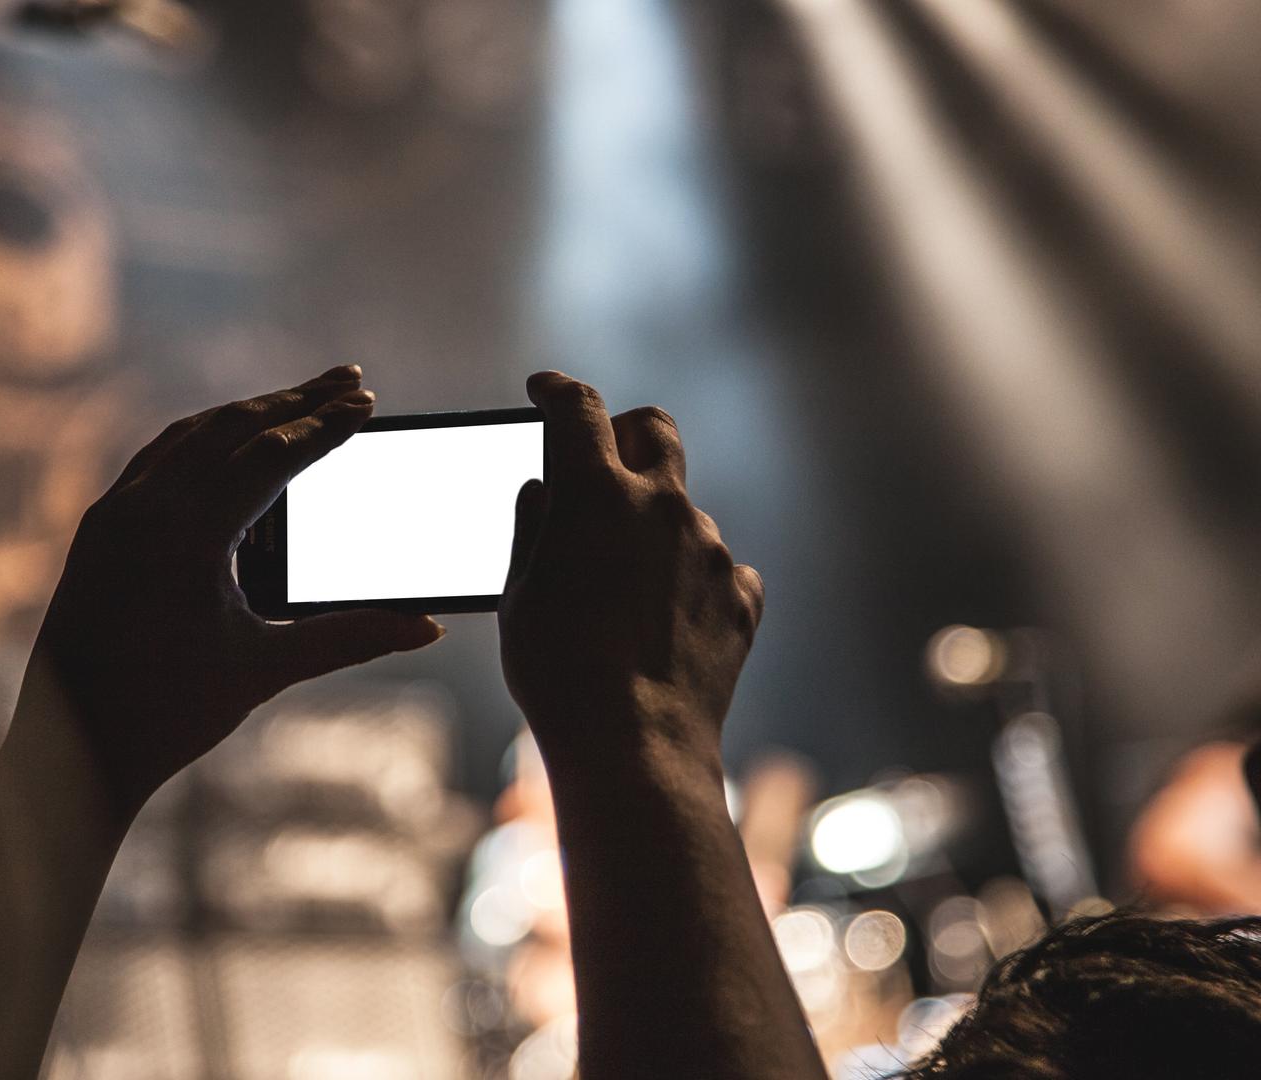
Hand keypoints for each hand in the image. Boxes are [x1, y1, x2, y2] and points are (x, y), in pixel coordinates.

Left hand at [22, 366, 444, 811]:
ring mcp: (112, 514)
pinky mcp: (96, 530)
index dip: (325, 426)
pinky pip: (155, 460)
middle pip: (230, 428)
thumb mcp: (266, 670)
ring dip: (247, 413)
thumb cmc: (166, 714)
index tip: (367, 402)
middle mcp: (143, 508)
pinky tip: (226, 444)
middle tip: (348, 379)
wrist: (69, 752)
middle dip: (293, 401)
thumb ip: (350, 637)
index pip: (270, 455)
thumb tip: (427, 626)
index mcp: (187, 534)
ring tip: (298, 402)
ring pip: (188, 436)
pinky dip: (201, 438)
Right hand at [498, 371, 763, 771]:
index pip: (578, 407)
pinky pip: (720, 569)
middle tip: (602, 463)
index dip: (558, 392)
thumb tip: (545, 493)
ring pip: (684, 511)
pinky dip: (693, 582)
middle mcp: (662, 505)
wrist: (635, 747)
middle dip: (627, 433)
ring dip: (656, 530)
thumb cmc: (557, 674)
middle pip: (654, 429)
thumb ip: (534, 528)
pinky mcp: (742, 595)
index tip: (545, 392)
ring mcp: (711, 548)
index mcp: (594, 492)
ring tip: (624, 593)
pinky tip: (667, 623)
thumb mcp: (518, 595)